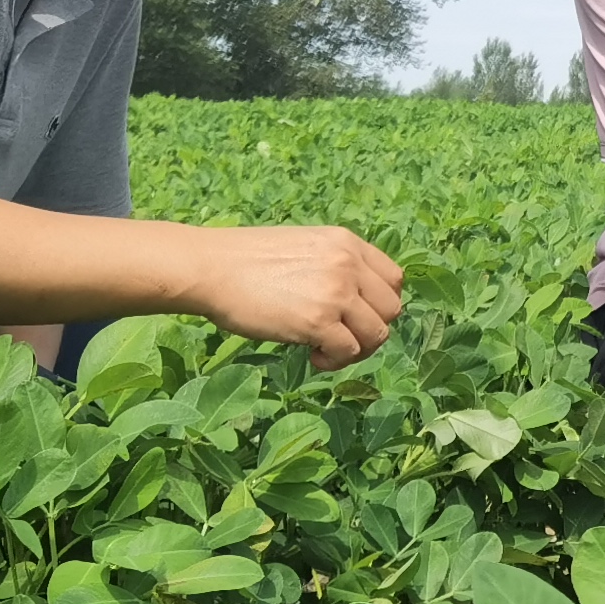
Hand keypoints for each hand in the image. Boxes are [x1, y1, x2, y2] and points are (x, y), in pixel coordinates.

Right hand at [189, 226, 405, 365]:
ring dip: (356, 349)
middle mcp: (348, 264)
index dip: (379, 304)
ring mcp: (336, 292)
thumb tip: (353, 303)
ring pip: (376, 334)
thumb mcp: (304, 248)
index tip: (355, 315)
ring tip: (325, 350)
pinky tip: (313, 357)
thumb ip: (334, 267)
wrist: (210, 267)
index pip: (393, 279)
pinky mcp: (318, 322)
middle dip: (371, 329)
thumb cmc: (246, 261)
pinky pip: (349, 351)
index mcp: (347, 242)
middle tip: (342, 339)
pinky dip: (335, 361)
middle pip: (391, 309)